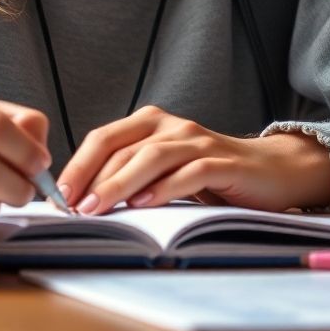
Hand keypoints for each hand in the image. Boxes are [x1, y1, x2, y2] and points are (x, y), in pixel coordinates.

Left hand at [56, 105, 329, 215]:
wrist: (269, 169)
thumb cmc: (209, 172)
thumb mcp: (165, 169)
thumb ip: (133, 174)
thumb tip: (85, 200)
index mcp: (152, 123)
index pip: (105, 137)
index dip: (79, 164)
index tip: (60, 194)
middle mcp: (172, 125)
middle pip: (124, 147)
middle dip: (94, 178)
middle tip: (74, 206)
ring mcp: (197, 140)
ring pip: (152, 157)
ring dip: (121, 183)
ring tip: (99, 207)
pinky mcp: (221, 161)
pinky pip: (188, 171)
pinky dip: (164, 188)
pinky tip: (145, 204)